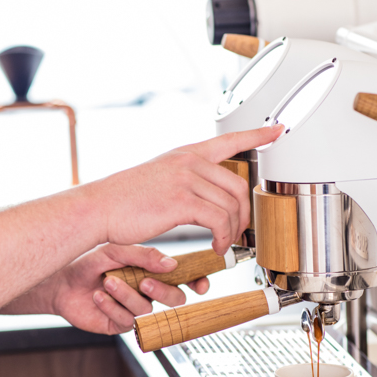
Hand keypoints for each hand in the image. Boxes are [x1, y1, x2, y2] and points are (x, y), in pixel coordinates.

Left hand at [50, 244, 208, 334]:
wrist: (62, 283)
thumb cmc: (90, 265)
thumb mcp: (116, 251)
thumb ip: (143, 256)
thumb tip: (171, 264)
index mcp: (153, 272)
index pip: (184, 279)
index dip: (197, 282)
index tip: (201, 283)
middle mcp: (147, 292)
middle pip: (174, 299)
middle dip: (162, 291)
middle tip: (144, 282)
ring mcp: (135, 310)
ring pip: (147, 309)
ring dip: (127, 295)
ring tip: (108, 281)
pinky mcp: (119, 324)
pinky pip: (127, 320)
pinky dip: (112, 306)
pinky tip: (99, 295)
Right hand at [87, 125, 283, 255]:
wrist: (99, 208)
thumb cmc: (123, 200)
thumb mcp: (158, 178)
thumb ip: (184, 181)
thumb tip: (203, 197)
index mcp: (185, 154)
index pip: (229, 138)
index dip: (257, 134)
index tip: (277, 130)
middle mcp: (189, 162)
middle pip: (238, 184)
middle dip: (245, 212)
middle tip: (238, 232)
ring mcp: (185, 179)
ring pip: (231, 205)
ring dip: (233, 230)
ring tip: (223, 244)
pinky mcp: (182, 201)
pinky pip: (219, 220)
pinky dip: (223, 237)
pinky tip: (215, 247)